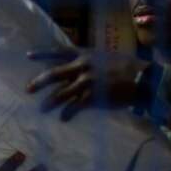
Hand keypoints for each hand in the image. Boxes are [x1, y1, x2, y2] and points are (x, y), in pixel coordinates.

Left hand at [25, 46, 144, 120]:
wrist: (142, 79)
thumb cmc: (126, 67)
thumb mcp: (104, 56)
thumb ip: (88, 61)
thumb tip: (75, 69)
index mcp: (84, 54)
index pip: (58, 51)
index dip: (42, 53)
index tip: (28, 55)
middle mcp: (82, 67)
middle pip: (53, 74)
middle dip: (38, 82)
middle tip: (28, 89)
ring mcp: (85, 82)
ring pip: (60, 94)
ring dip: (49, 103)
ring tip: (42, 109)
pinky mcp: (91, 98)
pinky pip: (73, 107)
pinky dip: (67, 114)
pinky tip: (64, 118)